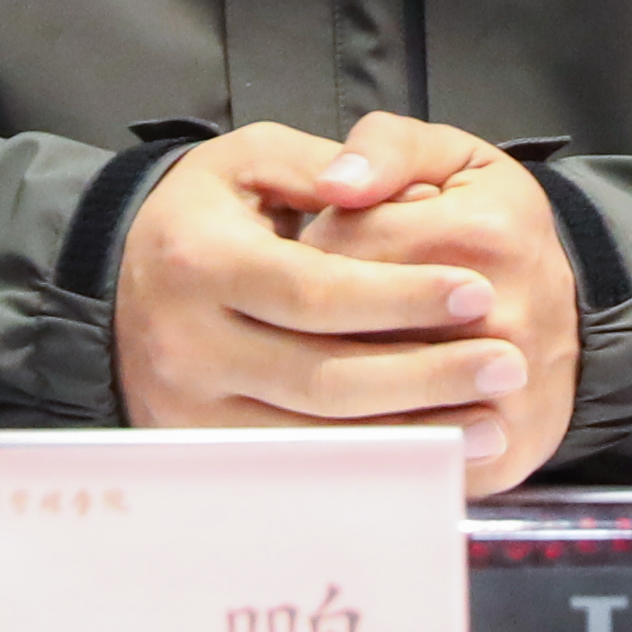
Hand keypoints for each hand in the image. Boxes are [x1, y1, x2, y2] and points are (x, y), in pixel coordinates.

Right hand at [114, 113, 576, 489]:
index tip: (475, 291)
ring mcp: (192, 412)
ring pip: (318, 435)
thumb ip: (313, 164)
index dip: (400, 296)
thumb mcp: (245, 161)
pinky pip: (301, 470)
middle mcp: (188, 345)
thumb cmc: (204, 217)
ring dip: (414, 432)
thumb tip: (362, 181)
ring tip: (492, 418)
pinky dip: (373, 465)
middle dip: (426, 373)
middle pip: (323, 374)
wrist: (124, 287)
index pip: (315, 290)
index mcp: (199, 261)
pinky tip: (434, 455)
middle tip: (508, 362)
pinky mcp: (204, 455)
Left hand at [297, 117, 582, 491]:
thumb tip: (336, 182)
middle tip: (318, 302)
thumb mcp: (451, 159)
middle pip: (350, 324)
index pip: (343, 246)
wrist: (570, 314)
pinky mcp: (497, 454)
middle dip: (314, 314)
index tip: (318, 245)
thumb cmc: (494, 228)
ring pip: (370, 396)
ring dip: (332, 376)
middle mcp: (499, 317)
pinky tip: (350, 413)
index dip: (312, 245)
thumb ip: (386, 147)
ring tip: (335, 348)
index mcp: (481, 234)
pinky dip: (368, 439)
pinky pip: (406, 454)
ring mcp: (502, 395)